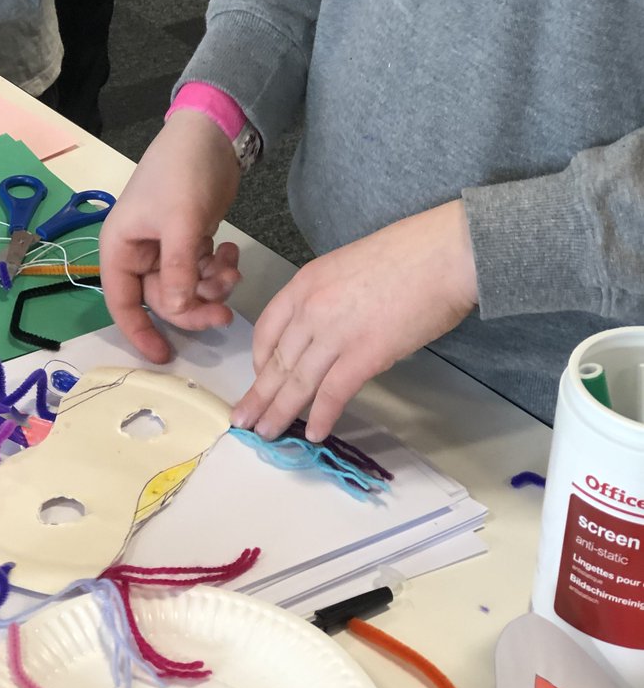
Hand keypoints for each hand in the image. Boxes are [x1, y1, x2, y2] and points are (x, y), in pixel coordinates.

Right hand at [100, 110, 243, 363]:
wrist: (210, 136)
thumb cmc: (181, 173)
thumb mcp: (179, 222)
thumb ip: (178, 269)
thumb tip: (179, 310)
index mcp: (120, 248)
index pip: (122, 303)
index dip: (140, 333)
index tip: (164, 357)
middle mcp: (139, 252)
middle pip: (163, 301)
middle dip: (194, 308)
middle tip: (225, 314)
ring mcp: (166, 247)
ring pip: (187, 289)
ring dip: (211, 287)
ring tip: (231, 270)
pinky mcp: (190, 240)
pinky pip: (201, 272)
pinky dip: (217, 269)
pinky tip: (231, 253)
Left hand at [231, 200, 478, 440]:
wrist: (444, 253)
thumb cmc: (408, 253)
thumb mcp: (348, 266)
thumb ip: (330, 297)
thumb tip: (331, 329)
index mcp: (306, 283)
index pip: (268, 328)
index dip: (260, 359)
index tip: (259, 377)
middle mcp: (312, 308)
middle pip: (277, 360)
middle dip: (259, 395)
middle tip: (243, 420)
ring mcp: (336, 333)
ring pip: (298, 381)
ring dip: (280, 412)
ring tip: (266, 434)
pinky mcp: (366, 355)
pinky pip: (334, 393)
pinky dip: (322, 416)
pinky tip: (313, 434)